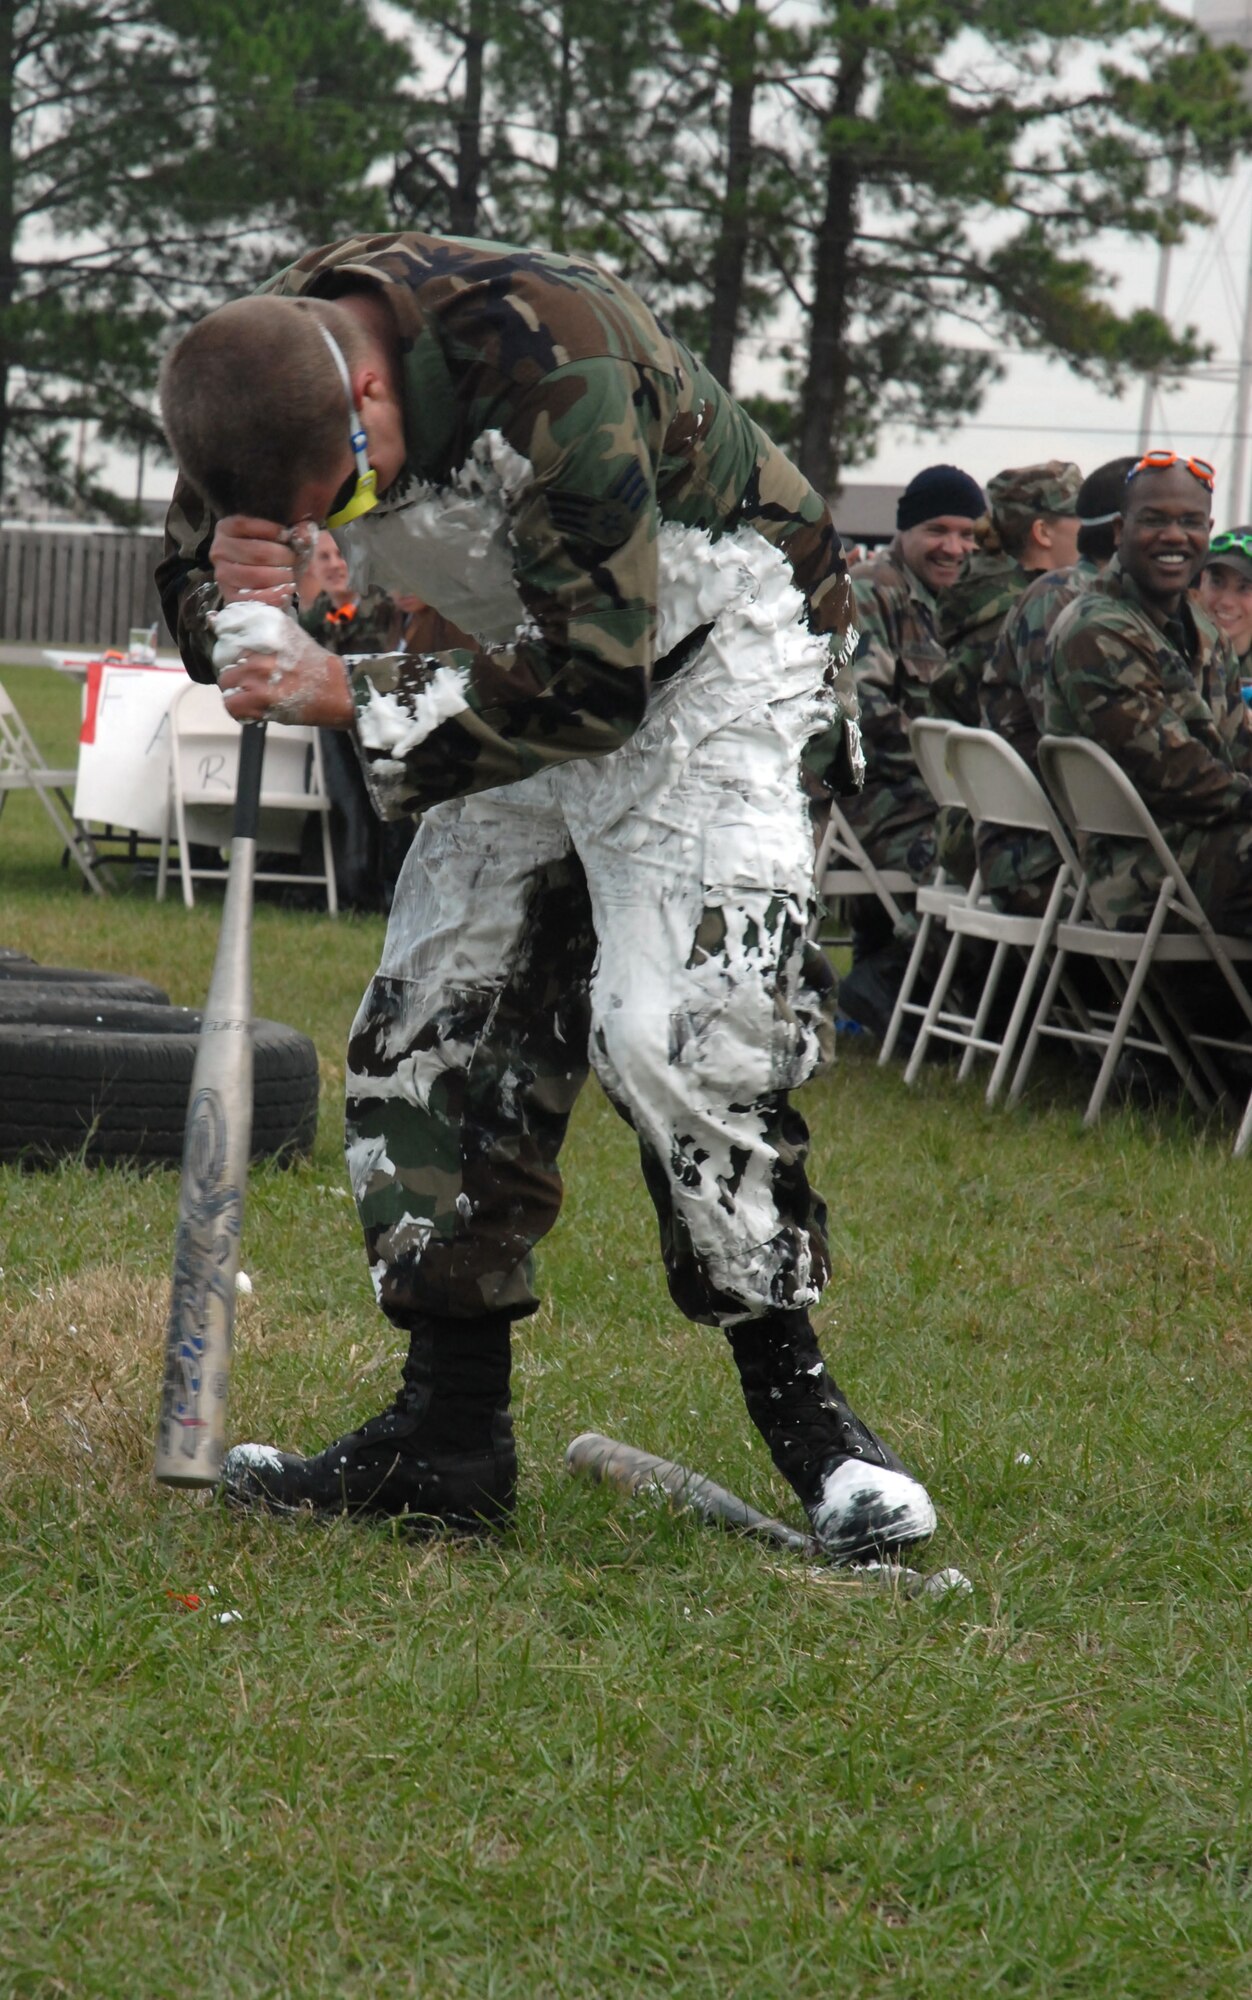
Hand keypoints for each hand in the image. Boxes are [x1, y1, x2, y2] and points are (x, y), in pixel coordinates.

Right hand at [210, 515, 302, 607]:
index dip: (270, 530)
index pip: (244, 524)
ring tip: (291, 577)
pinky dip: (273, 596)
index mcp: (226, 529)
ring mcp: (222, 575)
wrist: (270, 583)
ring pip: (256, 575)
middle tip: (293, 562)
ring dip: (279, 577)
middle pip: (256, 552)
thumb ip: (298, 529)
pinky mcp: (229, 597)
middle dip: (282, 557)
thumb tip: (303, 535)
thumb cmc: (275, 553)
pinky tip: (285, 592)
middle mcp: (219, 551)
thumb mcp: (285, 535)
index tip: (287, 536)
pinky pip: (253, 598)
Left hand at [214, 610, 354, 727]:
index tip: (237, 649)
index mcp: (267, 624)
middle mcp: (262, 645)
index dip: (227, 639)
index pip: (227, 624)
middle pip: (222, 655)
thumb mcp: (286, 632)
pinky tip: (255, 706)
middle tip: (254, 675)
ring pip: (225, 680)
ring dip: (237, 689)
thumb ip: (255, 624)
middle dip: (234, 666)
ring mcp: (260, 672)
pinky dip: (240, 709)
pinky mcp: (261, 697)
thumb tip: (215, 619)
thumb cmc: (312, 663)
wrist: (338, 690)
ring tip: (257, 691)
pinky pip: (231, 703)